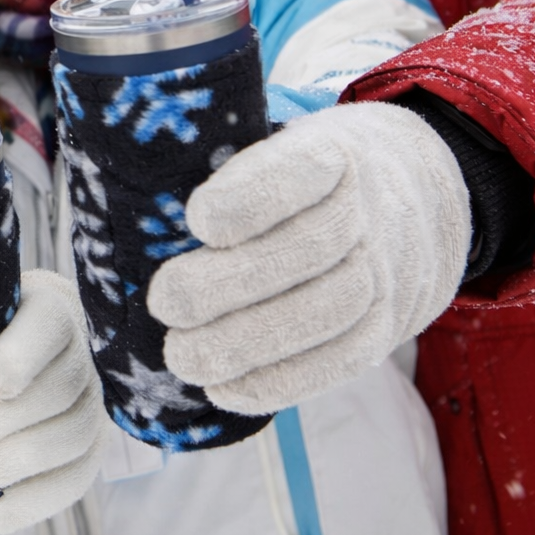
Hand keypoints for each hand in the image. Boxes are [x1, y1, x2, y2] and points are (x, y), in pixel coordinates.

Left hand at [0, 270, 107, 534]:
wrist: (19, 346)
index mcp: (44, 307)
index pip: (49, 323)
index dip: (22, 353)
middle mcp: (78, 355)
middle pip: (63, 387)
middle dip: (10, 418)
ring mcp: (90, 404)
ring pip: (74, 434)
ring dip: (24, 460)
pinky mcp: (89, 448)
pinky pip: (77, 479)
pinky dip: (35, 502)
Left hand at [148, 102, 472, 413]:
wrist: (412, 203)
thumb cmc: (296, 180)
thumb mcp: (268, 145)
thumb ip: (212, 167)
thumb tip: (121, 199)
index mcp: (329, 155)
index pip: (300, 169)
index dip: (250, 197)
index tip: (196, 218)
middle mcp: (365, 212)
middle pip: (309, 250)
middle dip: (229, 284)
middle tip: (164, 303)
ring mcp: (383, 272)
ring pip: (327, 311)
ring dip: (247, 343)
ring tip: (182, 357)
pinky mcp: (384, 328)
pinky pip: (340, 361)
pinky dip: (279, 381)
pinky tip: (224, 389)